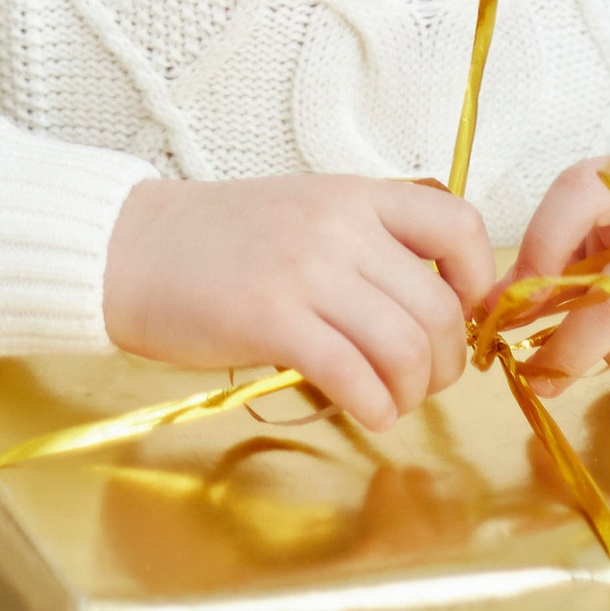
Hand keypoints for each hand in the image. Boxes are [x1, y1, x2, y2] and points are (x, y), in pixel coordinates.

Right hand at [103, 175, 493, 430]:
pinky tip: (369, 413)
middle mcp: (341, 228)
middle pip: (439, 308)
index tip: (462, 317)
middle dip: (447, 362)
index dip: (478, 282)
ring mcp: (307, 272)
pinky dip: (375, 407)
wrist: (130, 250)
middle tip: (426, 381)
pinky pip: (353, 375)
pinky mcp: (272, 320)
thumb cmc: (218, 243)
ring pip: (405, 347)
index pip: (460, 228)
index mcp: (356, 196)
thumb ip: (368, 246)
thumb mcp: (307, 214)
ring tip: (393, 401)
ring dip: (413, 392)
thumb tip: (434, 309)